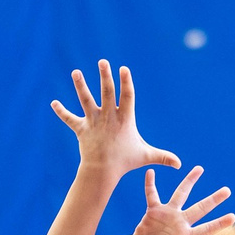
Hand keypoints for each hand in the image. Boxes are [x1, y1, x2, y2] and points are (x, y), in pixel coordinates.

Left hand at [51, 60, 176, 176]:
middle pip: (106, 92)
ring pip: (86, 100)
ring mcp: (93, 122)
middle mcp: (108, 117)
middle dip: (105, 76)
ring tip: (75, 72)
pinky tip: (53, 103)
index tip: (124, 68)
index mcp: (124, 119)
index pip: (127, 96)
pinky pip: (69, 119)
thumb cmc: (125, 162)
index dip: (126, 82)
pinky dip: (60, 111)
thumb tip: (181, 164)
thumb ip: (163, 157)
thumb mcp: (145, 156)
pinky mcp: (81, 129)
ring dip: (80, 85)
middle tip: (103, 61)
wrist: (102, 172)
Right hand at [134, 166, 234, 234]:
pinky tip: (150, 172)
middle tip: (227, 190)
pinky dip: (150, 184)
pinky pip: (151, 195)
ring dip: (189, 182)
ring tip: (199, 169)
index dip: (218, 224)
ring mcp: (168, 215)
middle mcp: (180, 223)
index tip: (233, 216)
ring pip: (180, 195)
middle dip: (212, 200)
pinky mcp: (153, 211)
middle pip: (199, 209)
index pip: (206, 229)